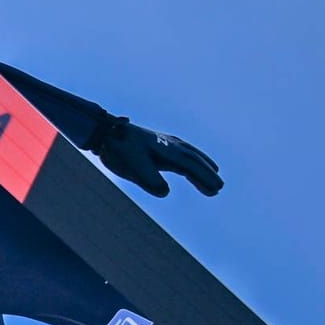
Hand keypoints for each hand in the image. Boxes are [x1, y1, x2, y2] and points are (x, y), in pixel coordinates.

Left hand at [89, 116, 223, 197]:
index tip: (216, 189)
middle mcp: (170, 145)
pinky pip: (181, 150)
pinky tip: (191, 162)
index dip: (204, 178)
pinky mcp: (157, 142)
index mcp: (167, 151)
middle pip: (194, 160)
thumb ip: (150, 180)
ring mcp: (164, 142)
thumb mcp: (133, 168)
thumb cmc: (119, 150)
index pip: (191, 167)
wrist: (104, 131)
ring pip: (189, 154)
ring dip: (202, 165)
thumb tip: (165, 192)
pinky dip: (191, 157)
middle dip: (207, 173)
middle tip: (219, 187)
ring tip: (214, 174)